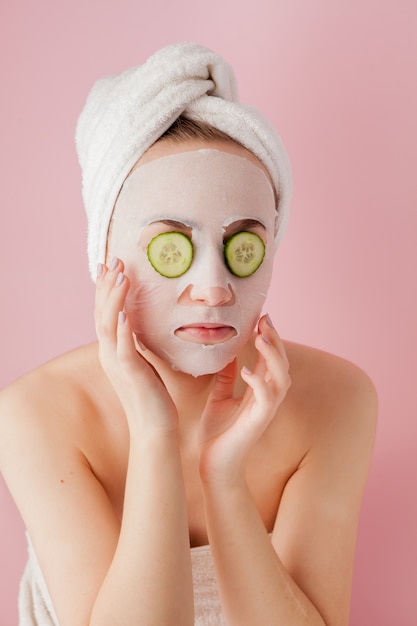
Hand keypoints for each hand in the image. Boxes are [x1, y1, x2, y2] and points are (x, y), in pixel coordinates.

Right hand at [95, 258, 177, 432]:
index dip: (106, 289)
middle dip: (107, 286)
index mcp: (112, 350)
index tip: (111, 266)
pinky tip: (125, 314)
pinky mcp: (131, 374)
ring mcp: (118, 364)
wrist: (154, 427)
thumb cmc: (151, 394)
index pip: (104, 313)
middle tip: (115, 261)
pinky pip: (123, 349)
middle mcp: (110, 354)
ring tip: (122, 277)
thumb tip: (140, 323)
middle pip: (101, 314)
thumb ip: (136, 342)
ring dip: (114, 300)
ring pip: (109, 326)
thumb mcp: (142, 361)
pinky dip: (122, 330)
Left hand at [198, 315, 290, 483]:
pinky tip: (245, 370)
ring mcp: (265, 410)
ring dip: (272, 356)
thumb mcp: (219, 397)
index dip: (269, 337)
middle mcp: (266, 398)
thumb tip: (224, 353)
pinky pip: (266, 399)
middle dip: (275, 340)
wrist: (213, 466)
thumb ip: (225, 377)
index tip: (261, 317)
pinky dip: (259, 382)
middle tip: (265, 320)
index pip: (269, 358)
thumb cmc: (217, 434)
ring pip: (281, 378)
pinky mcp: (258, 422)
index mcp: (258, 390)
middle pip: (281, 364)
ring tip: (260, 338)